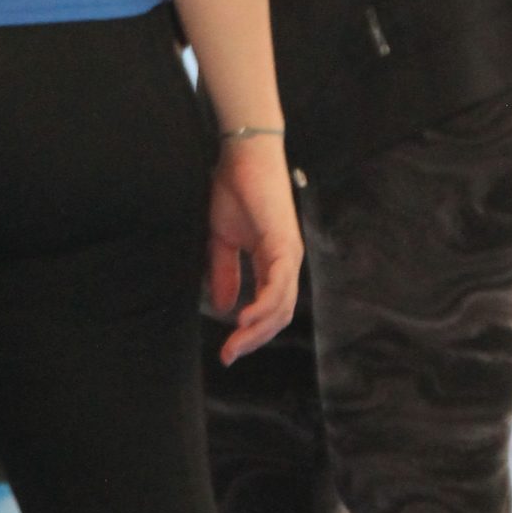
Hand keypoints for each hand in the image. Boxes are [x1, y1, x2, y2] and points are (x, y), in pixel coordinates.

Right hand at [205, 135, 302, 361]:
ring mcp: (289, 254)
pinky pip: (278, 285)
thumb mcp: (222, 239)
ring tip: (234, 343)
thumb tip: (225, 307)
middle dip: (254, 339)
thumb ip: (226, 273)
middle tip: (229, 355)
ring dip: (258, 329)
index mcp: (274, 261)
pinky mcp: (284, 245)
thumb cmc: (233, 190)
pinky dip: (263, 306)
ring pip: (281, 306)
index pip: (269, 308)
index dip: (250, 333)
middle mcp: (287, 262)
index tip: (227, 350)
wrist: (241, 156)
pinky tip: (243, 318)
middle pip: (279, 315)